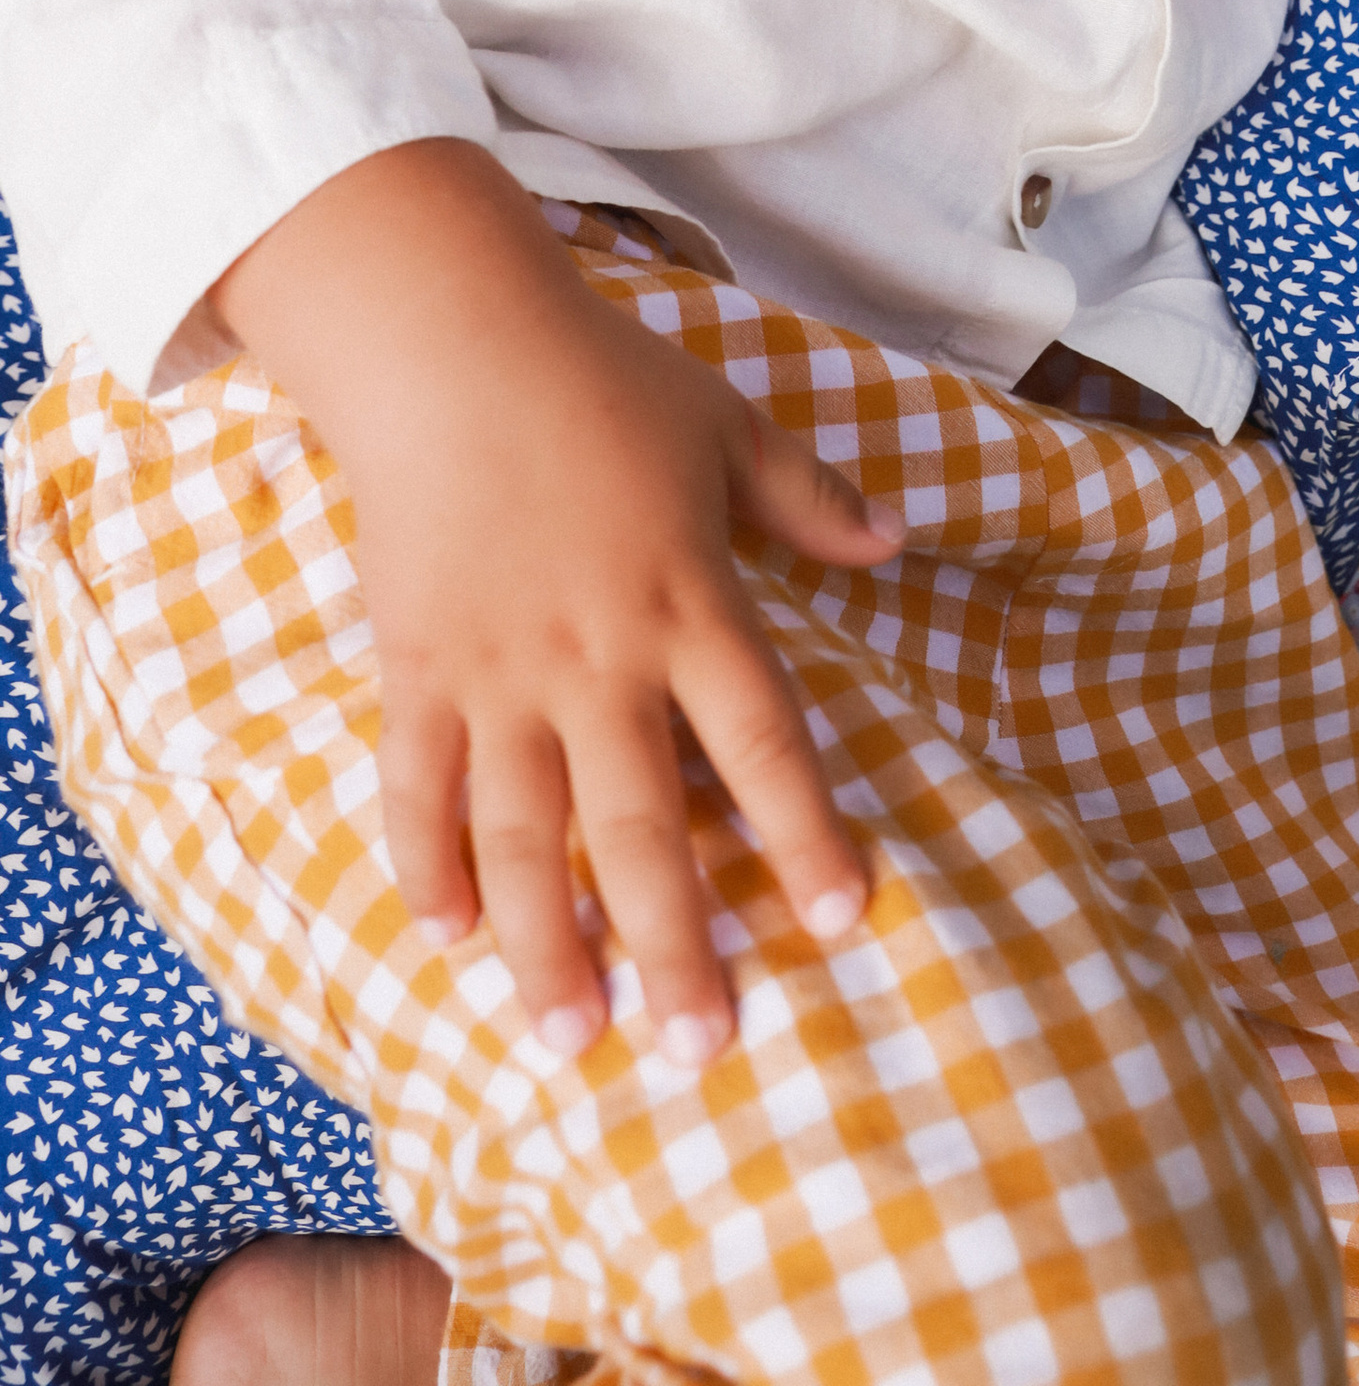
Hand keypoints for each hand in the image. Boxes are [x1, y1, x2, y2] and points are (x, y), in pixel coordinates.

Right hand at [212, 142, 903, 1064]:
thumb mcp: (729, 427)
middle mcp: (599, 659)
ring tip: (573, 1039)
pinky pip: (418, 787)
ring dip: (547, 944)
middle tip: (700, 1054)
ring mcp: (500, 673)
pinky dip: (427, 864)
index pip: (764, 740)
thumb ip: (812, 497)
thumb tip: (899, 542)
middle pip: (642, 826)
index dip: (807, 833)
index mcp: (690, 603)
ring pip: (526, 836)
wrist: (454, 346)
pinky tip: (448, 938)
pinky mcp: (418, 669)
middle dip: (673, 946)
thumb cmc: (604, 381)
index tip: (845, 918)